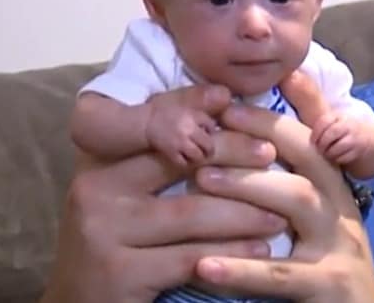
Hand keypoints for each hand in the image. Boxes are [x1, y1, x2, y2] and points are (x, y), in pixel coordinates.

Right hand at [39, 86, 288, 302]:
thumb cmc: (114, 241)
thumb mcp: (126, 192)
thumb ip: (159, 154)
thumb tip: (217, 100)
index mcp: (97, 161)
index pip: (151, 122)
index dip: (190, 106)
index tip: (232, 99)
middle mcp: (95, 189)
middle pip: (177, 161)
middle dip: (231, 154)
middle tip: (271, 154)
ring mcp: (103, 231)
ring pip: (191, 212)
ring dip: (244, 211)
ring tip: (279, 213)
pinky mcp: (119, 273)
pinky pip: (190, 257)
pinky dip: (232, 252)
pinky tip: (260, 250)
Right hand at [145, 85, 220, 167]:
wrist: (146, 121)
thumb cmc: (164, 110)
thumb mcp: (184, 103)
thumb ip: (199, 110)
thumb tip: (217, 111)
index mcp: (194, 114)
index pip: (211, 126)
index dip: (210, 131)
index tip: (207, 133)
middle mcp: (189, 128)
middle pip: (209, 145)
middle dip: (208, 149)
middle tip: (206, 151)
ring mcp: (180, 141)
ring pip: (198, 156)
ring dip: (198, 157)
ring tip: (196, 156)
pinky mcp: (170, 152)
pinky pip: (184, 163)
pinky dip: (186, 163)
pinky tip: (184, 159)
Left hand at [192, 71, 373, 302]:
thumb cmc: (328, 270)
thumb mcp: (315, 221)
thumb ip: (292, 180)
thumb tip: (264, 125)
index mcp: (337, 191)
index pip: (312, 139)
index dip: (272, 117)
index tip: (228, 102)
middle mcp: (342, 210)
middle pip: (309, 158)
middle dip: (261, 135)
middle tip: (208, 129)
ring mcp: (339, 247)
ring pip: (299, 201)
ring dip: (250, 184)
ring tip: (201, 178)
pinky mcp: (329, 286)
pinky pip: (281, 276)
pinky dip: (242, 269)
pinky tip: (203, 265)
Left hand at [312, 112, 368, 165]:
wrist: (366, 136)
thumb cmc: (342, 130)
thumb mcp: (334, 122)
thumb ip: (322, 125)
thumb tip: (300, 136)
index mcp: (339, 116)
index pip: (324, 121)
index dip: (316, 133)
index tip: (312, 142)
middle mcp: (348, 125)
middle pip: (331, 133)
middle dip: (322, 144)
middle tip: (319, 149)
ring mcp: (355, 137)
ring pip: (338, 147)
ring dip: (329, 153)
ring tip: (327, 154)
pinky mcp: (359, 149)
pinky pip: (345, 157)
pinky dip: (338, 159)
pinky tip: (336, 157)